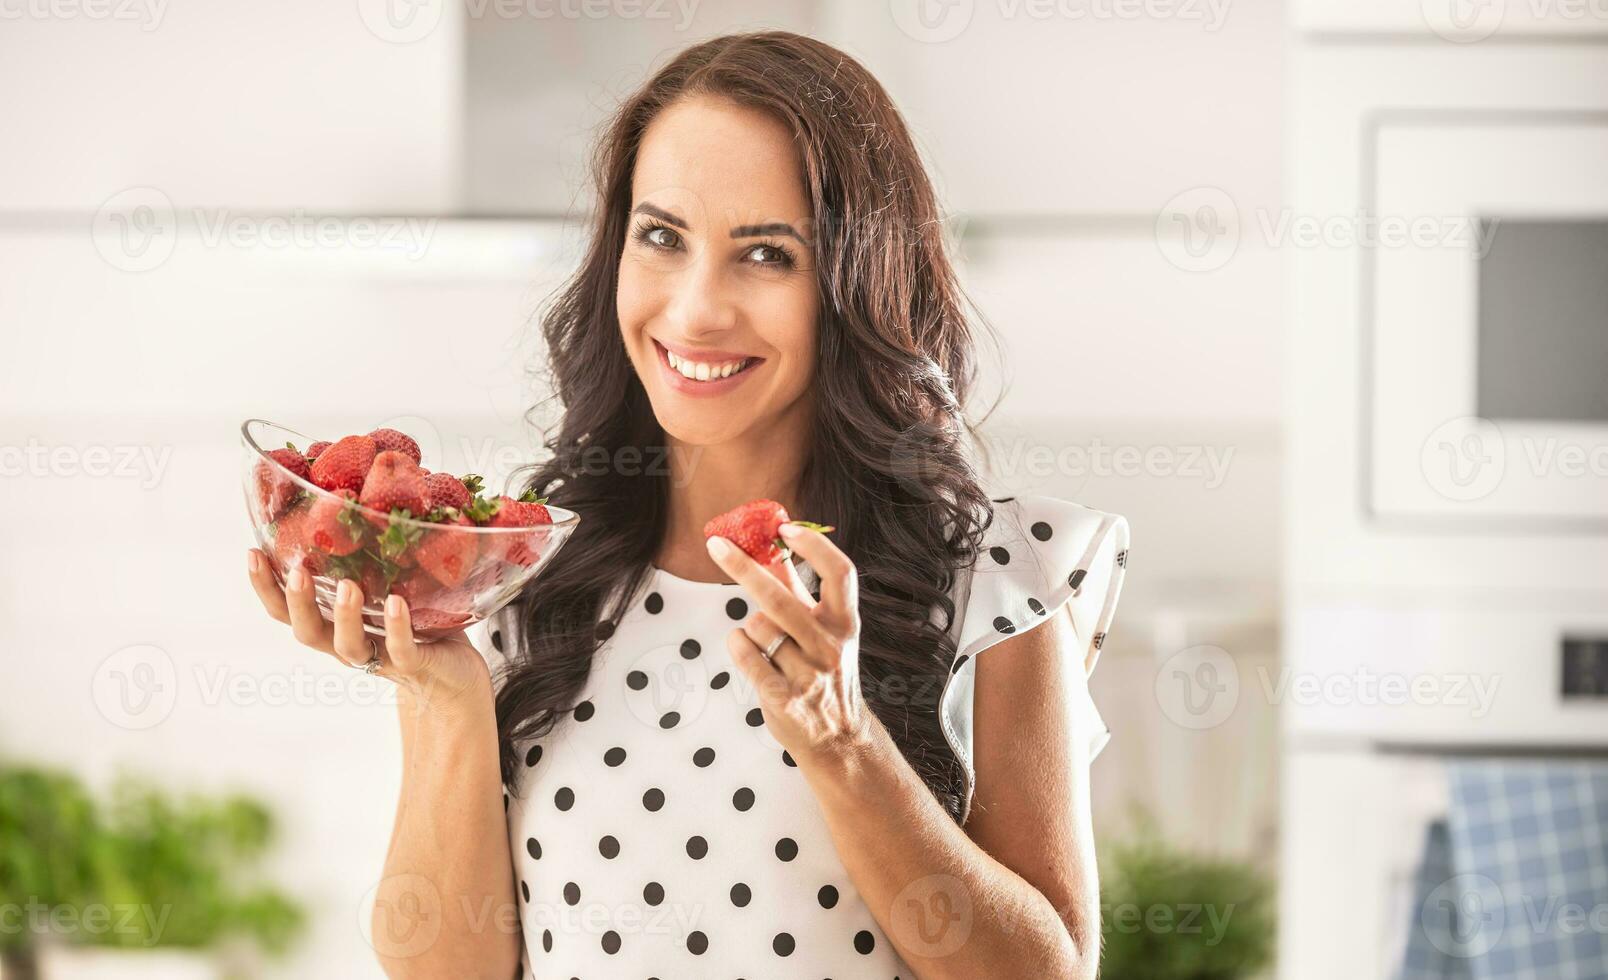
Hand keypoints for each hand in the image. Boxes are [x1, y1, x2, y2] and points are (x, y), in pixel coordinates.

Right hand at [246, 549, 492, 713]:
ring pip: (349, 646)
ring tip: (348, 586)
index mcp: (333, 624)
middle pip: (307, 632)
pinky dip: (396, 628)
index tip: (252, 553)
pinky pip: (401, 650)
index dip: (265, 587)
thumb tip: (362, 499)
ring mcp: (380, 658)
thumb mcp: (388, 587)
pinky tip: (395, 604)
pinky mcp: (414, 665)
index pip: (286, 611)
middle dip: (297, 602)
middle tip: (297, 573)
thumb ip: (370, 557)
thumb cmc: (418, 624)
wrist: (456, 676)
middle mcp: (348, 644)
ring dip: (344, 616)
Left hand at [705, 523, 872, 765]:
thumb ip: (799, 590)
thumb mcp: (823, 631)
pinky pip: (747, 656)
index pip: (839, 573)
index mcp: (845, 623)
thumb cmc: (824, 673)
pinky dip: (739, 646)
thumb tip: (775, 545)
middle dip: (744, 568)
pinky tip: (745, 649)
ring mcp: (809, 674)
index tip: (785, 526)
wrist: (837, 739)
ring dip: (748, 627)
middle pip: (781, 597)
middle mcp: (830, 646)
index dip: (814, 546)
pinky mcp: (784, 699)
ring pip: (757, 627)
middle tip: (717, 545)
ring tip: (762, 643)